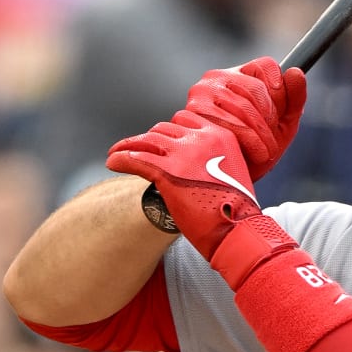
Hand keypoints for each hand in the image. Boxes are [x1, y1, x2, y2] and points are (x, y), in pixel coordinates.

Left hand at [106, 116, 262, 261]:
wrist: (238, 232)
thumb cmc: (237, 211)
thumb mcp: (233, 173)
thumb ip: (213, 159)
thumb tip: (193, 164)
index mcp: (220, 135)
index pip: (184, 120)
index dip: (168, 131)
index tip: (159, 141)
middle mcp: (201, 139)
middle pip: (162, 129)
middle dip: (147, 139)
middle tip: (136, 149)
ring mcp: (183, 154)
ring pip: (146, 141)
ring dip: (128, 146)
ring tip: (115, 153)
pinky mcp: (168, 172)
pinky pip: (136, 159)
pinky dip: (121, 159)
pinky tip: (112, 162)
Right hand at [173, 59, 305, 180]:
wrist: (229, 179)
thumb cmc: (256, 151)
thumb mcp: (282, 126)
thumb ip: (294, 100)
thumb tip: (295, 73)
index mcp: (240, 76)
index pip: (266, 66)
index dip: (279, 91)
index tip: (280, 114)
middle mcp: (217, 79)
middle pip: (256, 88)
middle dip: (269, 119)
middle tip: (272, 141)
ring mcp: (201, 94)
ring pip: (242, 106)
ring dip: (260, 134)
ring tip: (265, 152)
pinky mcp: (191, 113)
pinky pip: (227, 123)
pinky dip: (246, 141)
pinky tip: (252, 154)